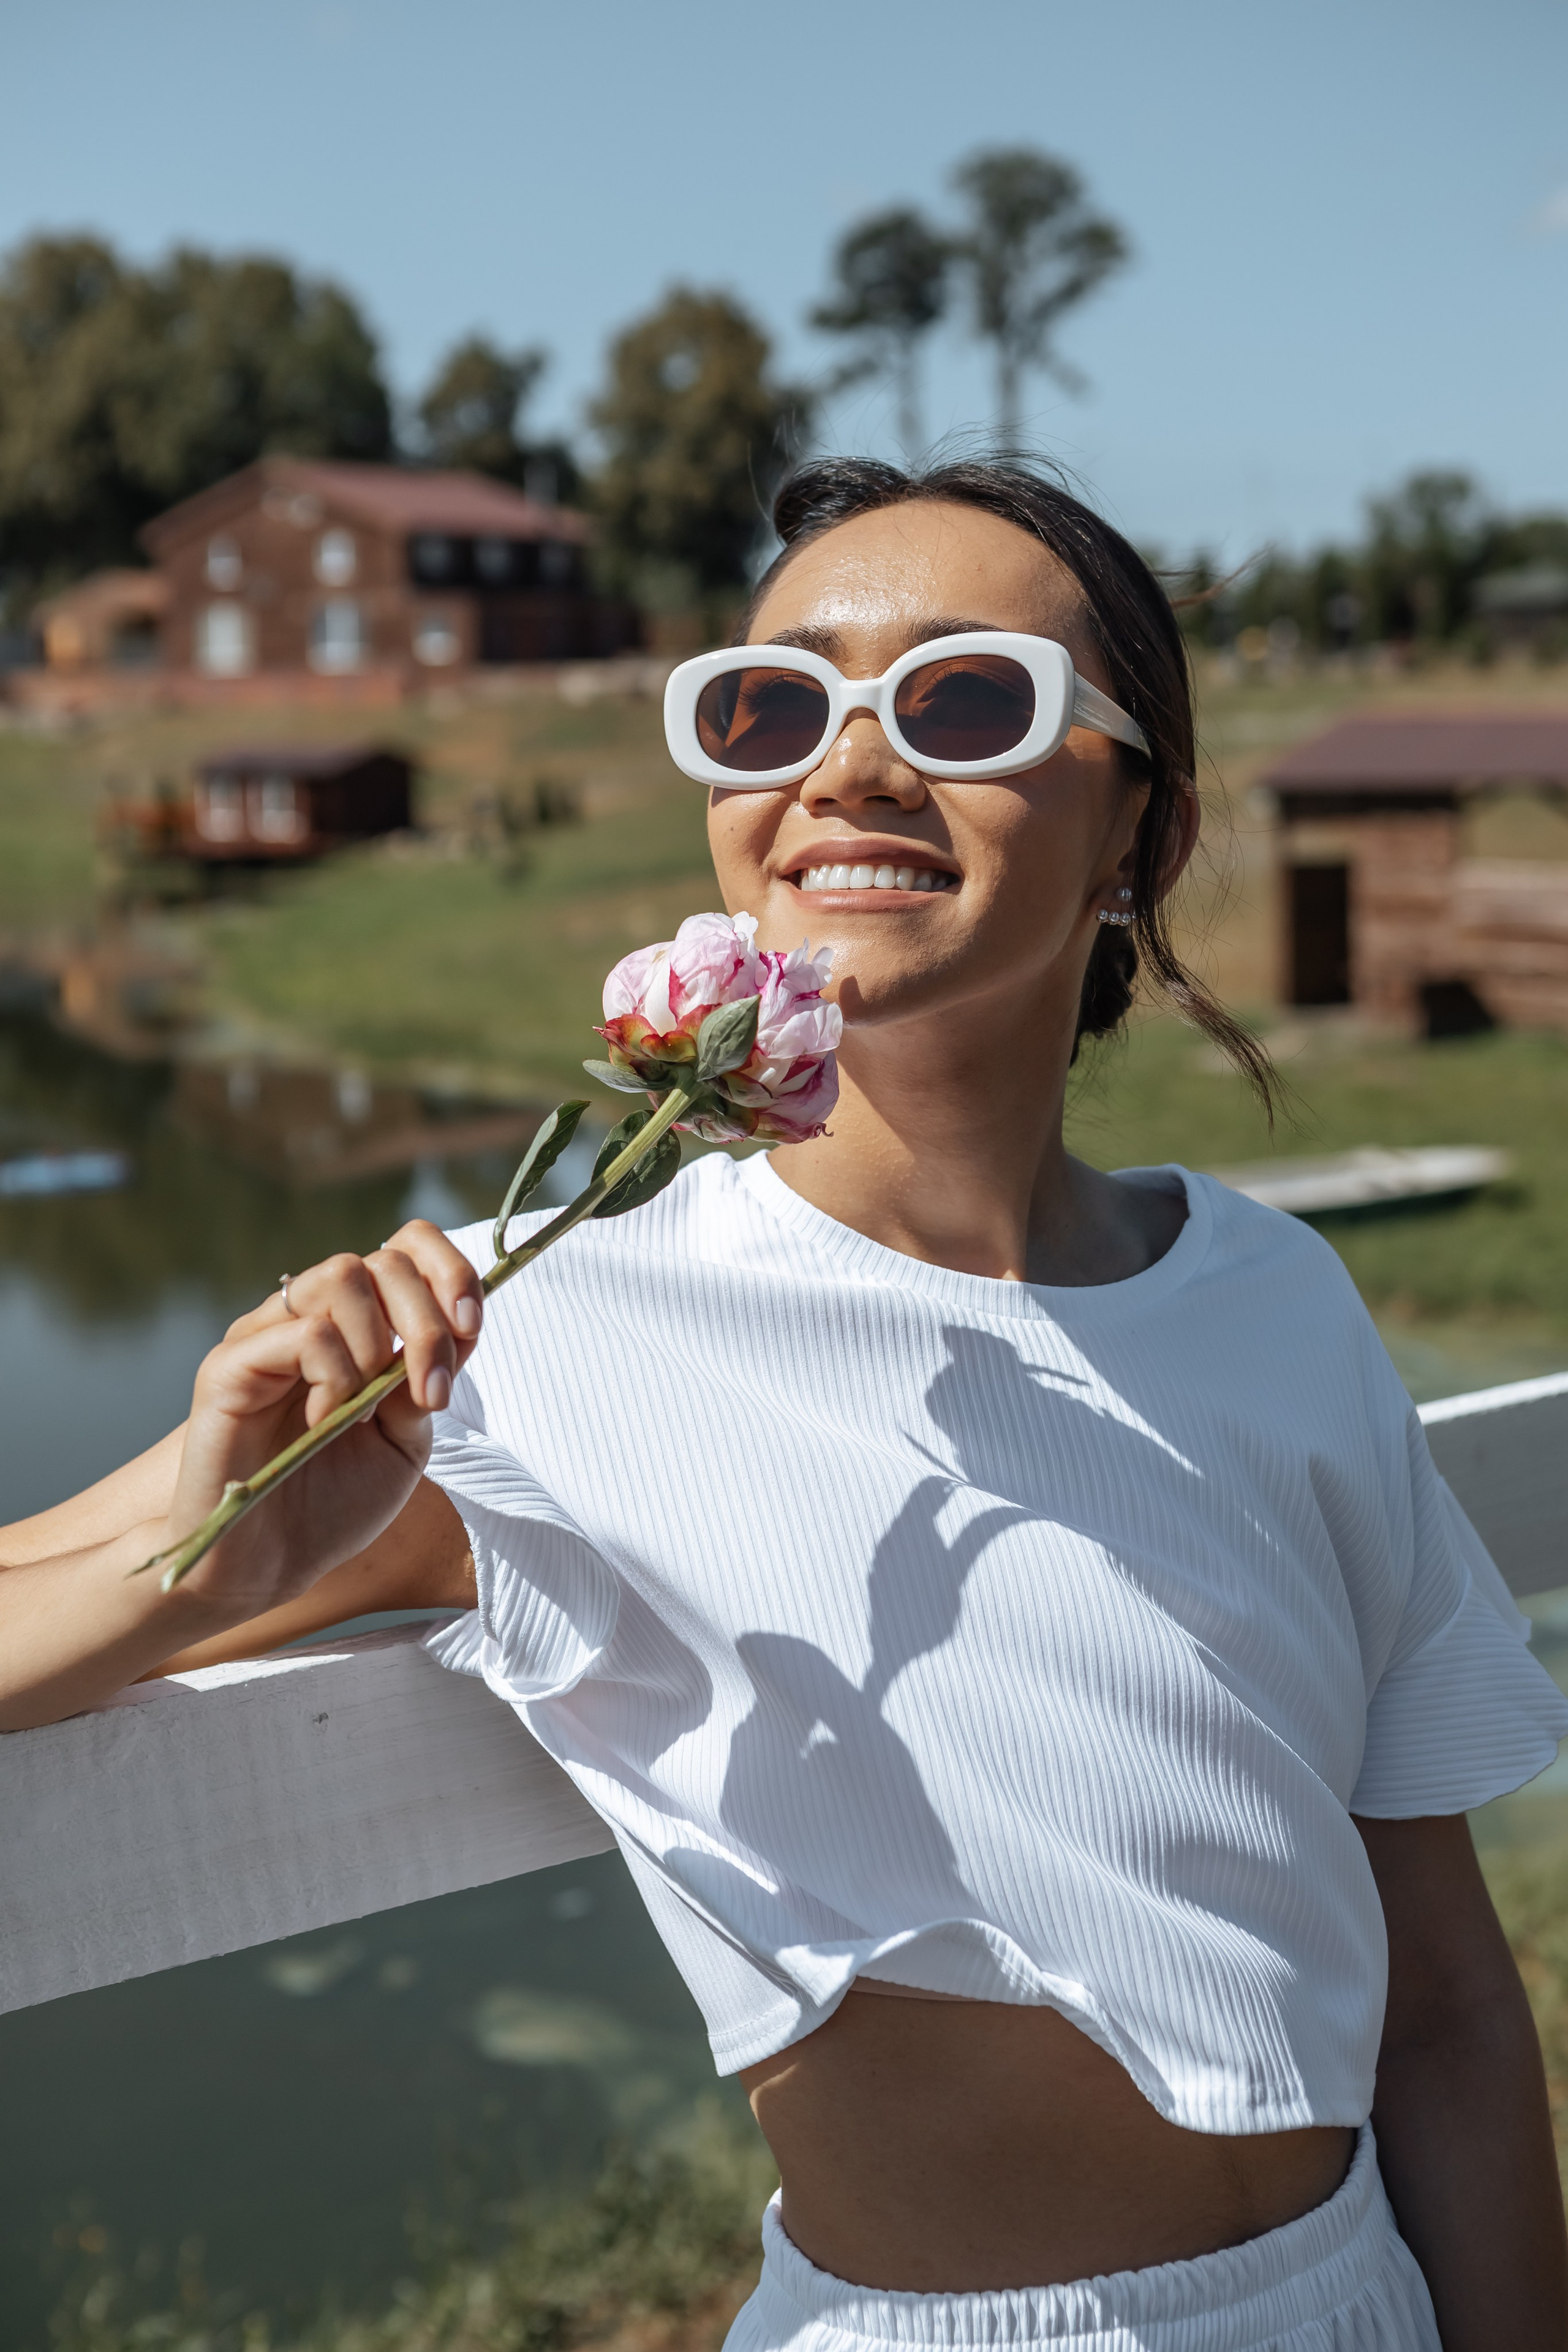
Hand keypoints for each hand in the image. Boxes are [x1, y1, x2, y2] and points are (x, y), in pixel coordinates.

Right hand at [160, 1221, 482, 1619]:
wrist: (264, 1567)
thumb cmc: (331, 1505)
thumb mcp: (404, 1442)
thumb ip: (425, 1381)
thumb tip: (455, 1330)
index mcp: (356, 1327)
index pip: (407, 1248)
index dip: (450, 1270)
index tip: (472, 1327)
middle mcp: (308, 1316)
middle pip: (384, 1260)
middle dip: (429, 1324)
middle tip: (432, 1393)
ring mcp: (266, 1334)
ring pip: (343, 1275)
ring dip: (379, 1346)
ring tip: (364, 1410)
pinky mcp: (230, 1364)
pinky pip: (307, 1332)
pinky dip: (336, 1377)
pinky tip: (323, 1423)